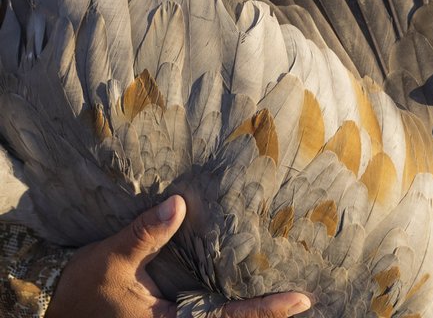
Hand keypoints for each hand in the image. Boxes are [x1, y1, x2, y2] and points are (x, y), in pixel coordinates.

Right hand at [46, 196, 311, 317]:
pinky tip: (238, 295)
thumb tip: (181, 204)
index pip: (229, 317)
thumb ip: (147, 232)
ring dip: (246, 314)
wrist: (52, 310)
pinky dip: (226, 310)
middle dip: (265, 316)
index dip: (267, 310)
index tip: (300, 299)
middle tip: (301, 299)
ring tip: (280, 298)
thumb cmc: (82, 289)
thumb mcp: (113, 258)